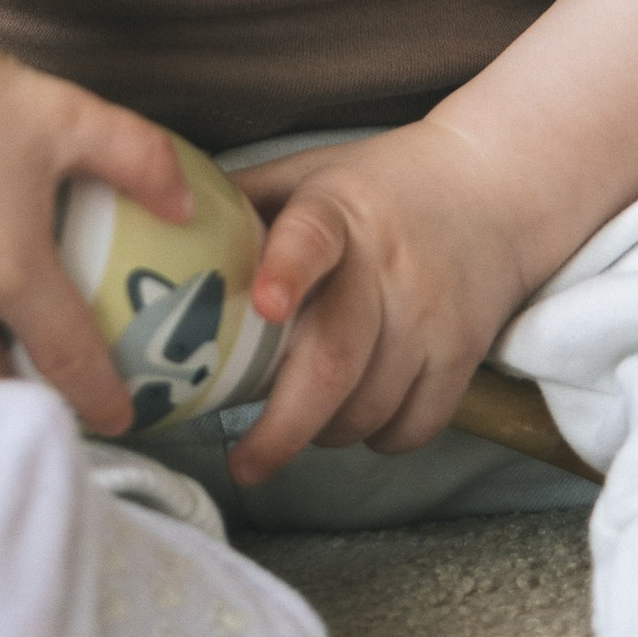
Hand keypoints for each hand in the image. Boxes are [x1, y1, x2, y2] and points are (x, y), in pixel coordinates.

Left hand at [224, 118, 532, 485]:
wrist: (494, 186)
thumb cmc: (376, 187)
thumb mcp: (306, 173)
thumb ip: (239, 204)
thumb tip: (143, 234)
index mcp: (337, 212)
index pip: (312, 238)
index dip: (287, 271)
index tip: (263, 305)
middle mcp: (388, 265)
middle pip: (336, 360)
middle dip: (283, 426)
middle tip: (245, 463)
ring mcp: (430, 314)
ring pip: (370, 407)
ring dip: (325, 433)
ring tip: (302, 420)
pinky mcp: (464, 352)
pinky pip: (415, 426)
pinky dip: (379, 439)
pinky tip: (358, 416)